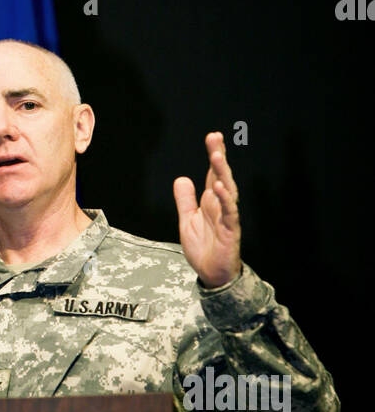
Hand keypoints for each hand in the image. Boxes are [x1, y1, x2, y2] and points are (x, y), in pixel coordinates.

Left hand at [173, 131, 242, 288]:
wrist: (212, 274)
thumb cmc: (204, 247)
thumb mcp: (187, 220)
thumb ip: (185, 200)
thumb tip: (182, 178)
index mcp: (211, 201)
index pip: (213, 174)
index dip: (214, 155)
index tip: (213, 137)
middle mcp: (221, 206)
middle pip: (221, 176)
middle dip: (218, 156)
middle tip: (215, 137)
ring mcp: (227, 217)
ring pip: (227, 191)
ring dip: (222, 173)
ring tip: (216, 156)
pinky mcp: (231, 231)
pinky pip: (229, 213)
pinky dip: (225, 200)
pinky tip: (219, 187)